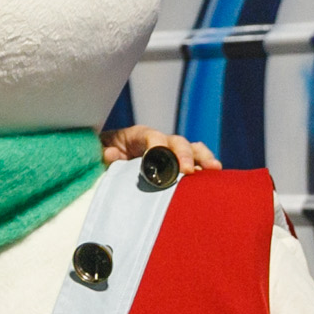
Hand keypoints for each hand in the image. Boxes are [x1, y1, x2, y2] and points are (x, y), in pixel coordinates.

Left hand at [99, 125, 219, 172]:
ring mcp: (170, 152)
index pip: (151, 136)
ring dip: (202, 158)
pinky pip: (196, 162)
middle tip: (187, 171)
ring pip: (192, 149)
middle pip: (176, 142)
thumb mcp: (97, 152)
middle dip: (182, 155)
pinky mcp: (177, 164)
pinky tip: (216, 177)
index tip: (156, 160)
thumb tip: (110, 154)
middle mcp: (158, 141)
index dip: (156, 146)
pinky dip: (205, 167)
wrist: (107, 159)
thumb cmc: (102, 155)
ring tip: (214, 169)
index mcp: (137, 135)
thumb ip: (102, 153)